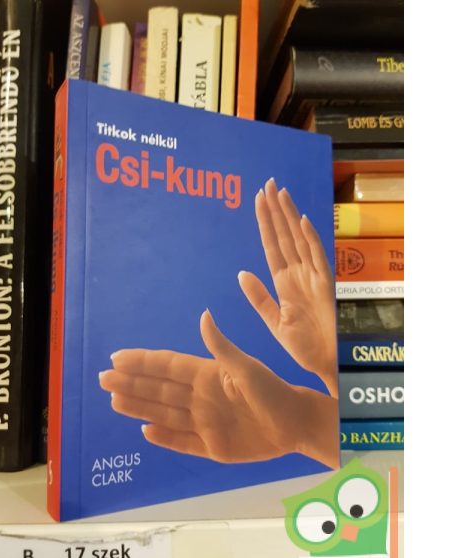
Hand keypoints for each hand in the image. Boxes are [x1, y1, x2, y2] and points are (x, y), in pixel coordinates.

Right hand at [100, 310, 338, 467]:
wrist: (295, 424)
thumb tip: (203, 315)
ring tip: (115, 401)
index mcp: (207, 376)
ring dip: (139, 407)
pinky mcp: (212, 447)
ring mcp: (204, 423)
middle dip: (131, 384)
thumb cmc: (273, 392)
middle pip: (159, 390)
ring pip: (164, 414)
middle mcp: (200, 398)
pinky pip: (182, 441)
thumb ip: (221, 347)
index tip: (117, 357)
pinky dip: (163, 438)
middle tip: (103, 379)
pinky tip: (145, 431)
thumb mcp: (246, 367)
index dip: (142, 362)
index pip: (167, 367)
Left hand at [238, 178, 337, 396]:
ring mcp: (313, 277)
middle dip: (275, 211)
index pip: (271, 246)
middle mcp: (298, 274)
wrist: (326, 364)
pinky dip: (310, 238)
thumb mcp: (273, 321)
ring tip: (279, 192)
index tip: (258, 201)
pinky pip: (318, 257)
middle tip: (267, 184)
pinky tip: (301, 220)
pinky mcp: (326, 284)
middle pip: (283, 236)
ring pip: (299, 240)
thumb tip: (241, 273)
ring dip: (288, 216)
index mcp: (284, 282)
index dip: (264, 223)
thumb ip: (259, 297)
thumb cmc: (303, 345)